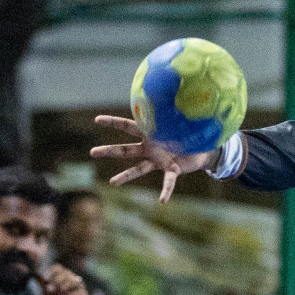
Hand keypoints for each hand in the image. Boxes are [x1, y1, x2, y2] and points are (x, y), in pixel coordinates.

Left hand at [40, 264, 89, 294]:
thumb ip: (42, 285)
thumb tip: (34, 275)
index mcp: (62, 278)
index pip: (58, 268)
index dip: (51, 272)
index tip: (44, 279)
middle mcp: (72, 280)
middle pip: (66, 273)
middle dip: (56, 280)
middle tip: (49, 289)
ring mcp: (79, 288)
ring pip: (74, 281)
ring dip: (63, 286)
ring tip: (57, 294)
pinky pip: (78, 292)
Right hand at [92, 116, 222, 203]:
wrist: (203, 148)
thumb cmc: (188, 133)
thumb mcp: (181, 121)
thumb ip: (176, 113)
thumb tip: (178, 93)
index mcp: (150, 133)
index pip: (128, 126)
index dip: (112, 122)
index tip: (96, 120)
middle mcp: (150, 148)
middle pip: (125, 150)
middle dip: (109, 151)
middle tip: (92, 152)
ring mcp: (158, 161)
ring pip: (139, 168)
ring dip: (126, 176)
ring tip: (112, 183)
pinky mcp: (171, 170)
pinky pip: (168, 181)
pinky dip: (166, 190)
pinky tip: (162, 201)